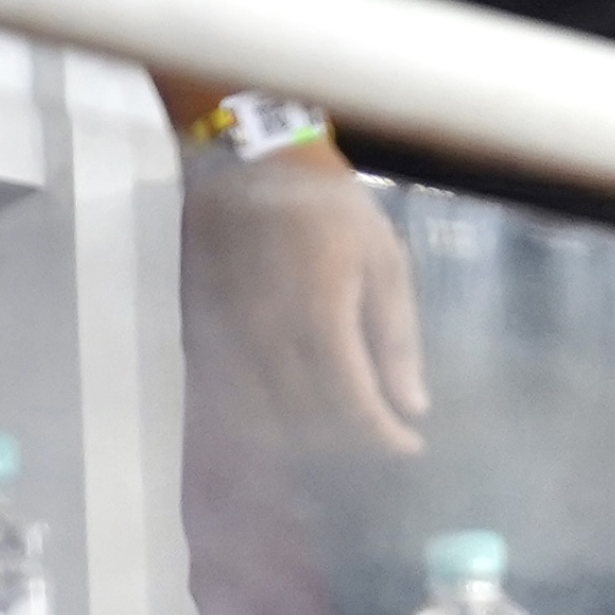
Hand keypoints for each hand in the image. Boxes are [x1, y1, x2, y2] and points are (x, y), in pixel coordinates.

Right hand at [184, 139, 430, 457]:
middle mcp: (268, 336)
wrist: (251, 168)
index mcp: (321, 315)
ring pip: (266, 419)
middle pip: (308, 420)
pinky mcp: (200, 336)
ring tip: (342, 423)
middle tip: (381, 430)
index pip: (350, 402)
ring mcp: (228, 339)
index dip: (381, 435)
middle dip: (350, 436)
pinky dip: (267, 419)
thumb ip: (397, 339)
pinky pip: (232, 399)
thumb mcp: (385, 262)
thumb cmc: (331, 210)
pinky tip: (294, 412)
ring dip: (308, 435)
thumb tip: (413, 406)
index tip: (410, 447)